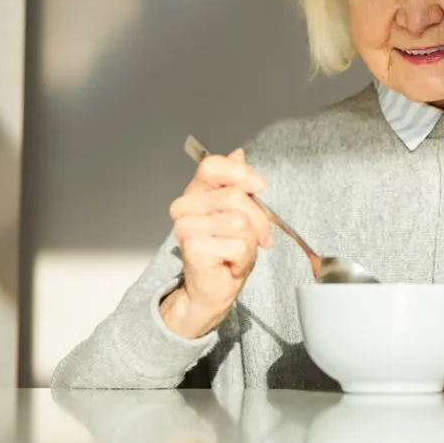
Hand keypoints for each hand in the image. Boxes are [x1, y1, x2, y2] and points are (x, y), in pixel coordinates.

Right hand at [160, 148, 271, 338]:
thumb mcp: (239, 213)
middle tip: (258, 237)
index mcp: (196, 192)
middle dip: (258, 220)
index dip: (239, 172)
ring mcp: (186, 228)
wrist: (211, 290)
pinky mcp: (194, 249)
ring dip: (251, 242)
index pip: (211, 165)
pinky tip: (232, 264)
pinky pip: (238, 245)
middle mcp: (184, 207)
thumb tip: (239, 152)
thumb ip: (237, 184)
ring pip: (240, 222)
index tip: (259, 186)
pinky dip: (245, 258)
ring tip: (240, 252)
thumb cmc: (225, 252)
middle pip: (235, 196)